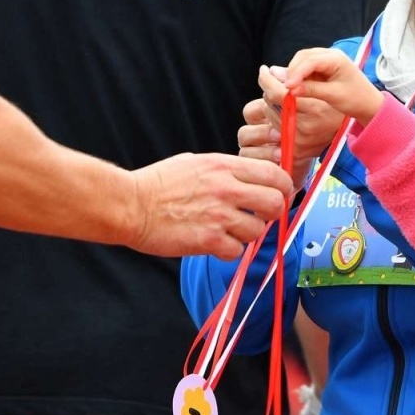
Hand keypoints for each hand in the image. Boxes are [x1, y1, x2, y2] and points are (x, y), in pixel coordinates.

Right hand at [128, 153, 293, 258]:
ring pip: (258, 231)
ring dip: (246, 234)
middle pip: (275, 203)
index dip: (283, 187)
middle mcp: (226, 189)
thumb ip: (224, 170)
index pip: (274, 174)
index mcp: (223, 166)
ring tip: (227, 231)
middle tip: (259, 217)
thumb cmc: (158, 184)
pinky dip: (227, 251)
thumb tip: (247, 177)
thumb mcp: (195, 163)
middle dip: (273, 213)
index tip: (279, 194)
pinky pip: (236, 251)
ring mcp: (219, 216)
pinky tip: (213, 243)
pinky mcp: (208, 240)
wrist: (131, 205)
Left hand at [256, 65, 343, 163]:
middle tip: (278, 82)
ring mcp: (300, 141)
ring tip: (285, 98)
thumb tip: (272, 71)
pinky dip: (275, 116)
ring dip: (271, 102)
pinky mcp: (296, 150)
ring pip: (269, 114)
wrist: (347, 127)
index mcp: (316, 108)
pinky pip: (273, 127)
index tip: (264, 70)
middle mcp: (307, 127)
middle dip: (270, 88)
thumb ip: (297, 76)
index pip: (279, 93)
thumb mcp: (322, 82)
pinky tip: (284, 110)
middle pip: (271, 102)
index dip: (267, 79)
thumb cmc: (335, 98)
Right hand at [282, 48, 382, 125]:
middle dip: (293, 71)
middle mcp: (330, 54)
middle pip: (303, 57)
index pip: (310, 61)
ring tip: (290, 88)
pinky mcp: (323, 67)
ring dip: (295, 73)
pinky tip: (297, 87)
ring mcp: (326, 59)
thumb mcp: (333, 96)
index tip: (287, 87)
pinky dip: (299, 76)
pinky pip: (306, 67)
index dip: (296, 73)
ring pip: (302, 61)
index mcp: (336, 59)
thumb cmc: (356, 99)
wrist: (369, 104)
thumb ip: (311, 90)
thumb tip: (290, 89)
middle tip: (286, 88)